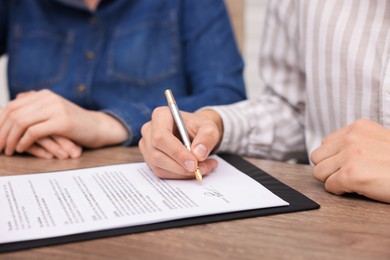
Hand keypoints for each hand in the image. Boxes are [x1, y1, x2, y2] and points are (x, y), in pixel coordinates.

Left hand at [0, 89, 127, 155]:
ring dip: (10, 138)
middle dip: (1, 131)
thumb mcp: (54, 112)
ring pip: (21, 122)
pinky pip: (34, 131)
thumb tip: (16, 100)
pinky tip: (22, 149)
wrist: (99, 127)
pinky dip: (24, 141)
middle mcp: (48, 98)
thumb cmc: (75, 123)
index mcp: (44, 95)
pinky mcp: (62, 122)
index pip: (12, 106)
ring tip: (8, 151)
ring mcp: (56, 109)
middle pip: (13, 113)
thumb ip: (36, 106)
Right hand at [139, 107, 221, 178]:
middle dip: (181, 167)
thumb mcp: (209, 128)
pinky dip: (180, 176)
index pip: (161, 137)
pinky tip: (195, 170)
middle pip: (157, 155)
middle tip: (202, 170)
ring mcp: (147, 146)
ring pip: (159, 167)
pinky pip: (162, 173)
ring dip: (183, 173)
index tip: (194, 164)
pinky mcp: (150, 160)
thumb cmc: (199, 127)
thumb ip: (207, 138)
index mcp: (161, 116)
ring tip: (204, 168)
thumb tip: (198, 154)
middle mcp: (149, 130)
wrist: (195, 133)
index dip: (176, 153)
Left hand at [311, 119, 389, 202]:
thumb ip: (356, 142)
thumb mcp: (378, 141)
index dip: (334, 158)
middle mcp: (350, 138)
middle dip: (329, 168)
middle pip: (317, 157)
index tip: (346, 165)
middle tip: (346, 175)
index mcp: (357, 127)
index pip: (326, 144)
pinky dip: (341, 191)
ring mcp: (349, 156)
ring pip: (319, 172)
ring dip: (333, 180)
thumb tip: (332, 154)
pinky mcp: (350, 175)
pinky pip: (329, 186)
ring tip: (353, 182)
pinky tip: (359, 189)